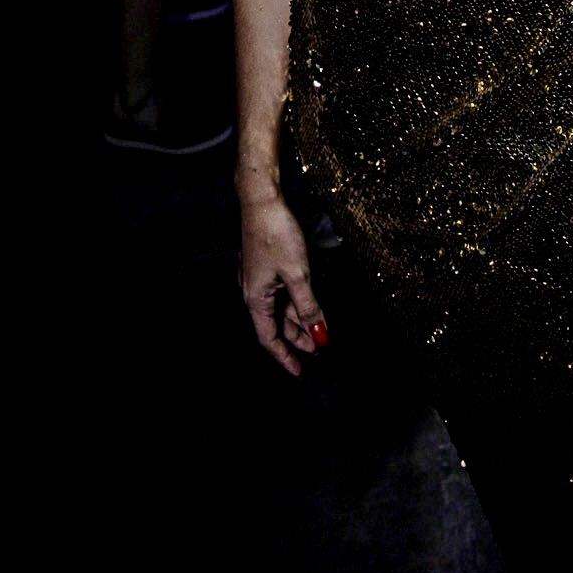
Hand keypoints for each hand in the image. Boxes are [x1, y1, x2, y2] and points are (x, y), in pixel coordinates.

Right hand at [238, 194, 327, 376]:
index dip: (284, 356)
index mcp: (255, 299)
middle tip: (318, 349)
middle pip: (275, 324)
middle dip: (296, 337)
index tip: (298, 372)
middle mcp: (253, 291)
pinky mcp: (265, 264)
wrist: (262, 201)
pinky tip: (309, 304)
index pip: (269, 338)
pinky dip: (295, 301)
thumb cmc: (277, 236)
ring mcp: (258, 277)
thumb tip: (319, 334)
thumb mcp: (298, 274)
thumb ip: (308, 306)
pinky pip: (280, 291)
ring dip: (298, 319)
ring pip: (280, 307)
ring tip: (318, 329)